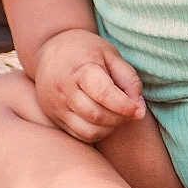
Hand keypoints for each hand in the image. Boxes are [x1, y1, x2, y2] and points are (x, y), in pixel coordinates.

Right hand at [33, 28, 145, 143]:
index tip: (138, 110)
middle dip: (120, 118)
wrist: (49, 52)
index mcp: (80, 69)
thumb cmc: (85, 51)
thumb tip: (139, 109)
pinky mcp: (55, 119)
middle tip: (131, 110)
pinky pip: (80, 136)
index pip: (103, 93)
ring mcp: (56, 106)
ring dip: (110, 128)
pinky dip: (97, 133)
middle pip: (97, 115)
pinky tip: (104, 120)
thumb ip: (128, 79)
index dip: (125, 105)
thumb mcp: (110, 54)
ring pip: (89, 131)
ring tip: (118, 114)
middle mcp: (64, 90)